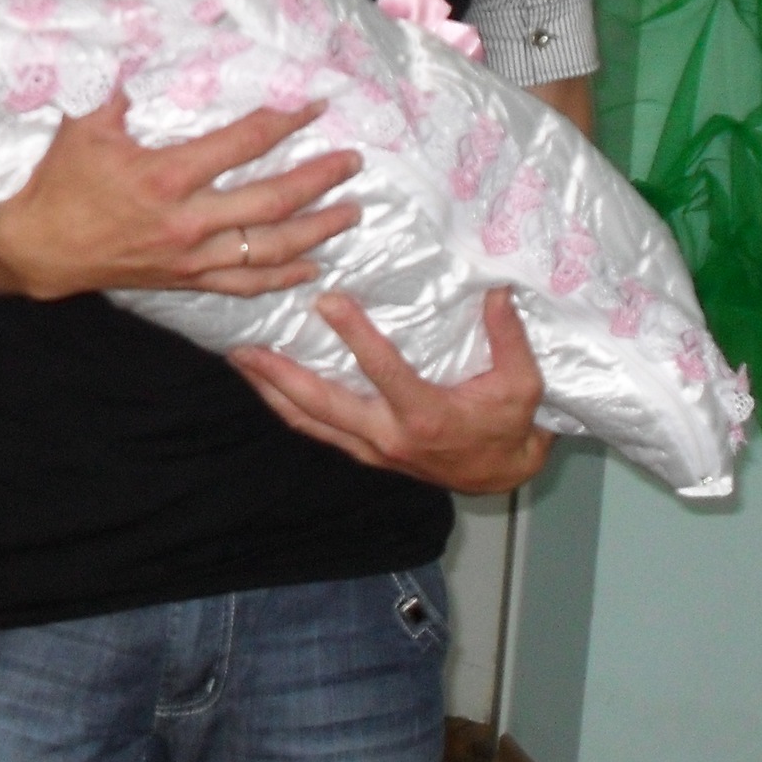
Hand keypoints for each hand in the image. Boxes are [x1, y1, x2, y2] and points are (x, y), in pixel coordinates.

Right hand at [0, 91, 360, 300]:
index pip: (242, 144)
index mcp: (166, 176)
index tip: (314, 107)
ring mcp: (190, 257)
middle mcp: (187, 220)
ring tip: (352, 212)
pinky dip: (282, 278)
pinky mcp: (185, 280)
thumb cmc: (61, 182)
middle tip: (354, 162)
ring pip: (268, 249)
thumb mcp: (85, 122)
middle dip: (319, 179)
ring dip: (316, 230)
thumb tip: (145, 39)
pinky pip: (244, 284)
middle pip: (271, 202)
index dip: (284, 122)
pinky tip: (313, 267)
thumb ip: (120, 84)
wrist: (39, 249)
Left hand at [228, 288, 552, 493]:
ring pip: (308, 421)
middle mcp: (388, 435)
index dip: (355, 335)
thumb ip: (508, 336)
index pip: (383, 370)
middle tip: (245, 346)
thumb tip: (496, 287)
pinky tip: (264, 384)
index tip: (328, 301)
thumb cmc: (509, 425)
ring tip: (239, 360)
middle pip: (321, 404)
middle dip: (279, 375)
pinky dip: (286, 406)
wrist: (501, 475)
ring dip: (270, 391)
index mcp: (424, 415)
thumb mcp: (522, 383)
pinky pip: (316, 428)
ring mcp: (370, 448)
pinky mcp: (363, 452)